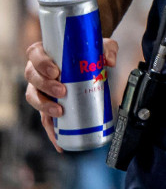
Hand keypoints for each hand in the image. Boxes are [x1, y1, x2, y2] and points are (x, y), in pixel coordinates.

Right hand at [25, 38, 115, 152]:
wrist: (93, 67)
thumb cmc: (90, 53)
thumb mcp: (101, 46)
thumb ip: (107, 49)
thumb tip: (109, 62)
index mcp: (47, 53)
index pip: (35, 54)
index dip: (41, 63)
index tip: (55, 71)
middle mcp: (40, 72)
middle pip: (33, 78)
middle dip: (45, 86)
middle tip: (62, 91)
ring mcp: (42, 90)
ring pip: (34, 98)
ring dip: (44, 106)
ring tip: (60, 111)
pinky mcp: (49, 107)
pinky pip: (45, 120)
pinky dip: (51, 132)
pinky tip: (59, 142)